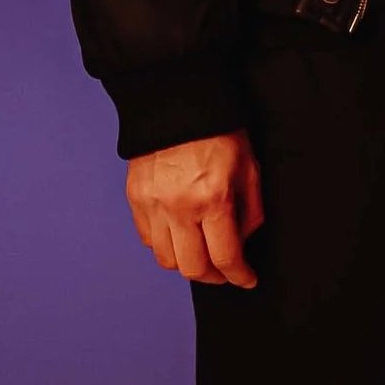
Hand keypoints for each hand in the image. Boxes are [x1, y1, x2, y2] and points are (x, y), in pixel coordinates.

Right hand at [126, 132, 263, 287]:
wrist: (177, 104)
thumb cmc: (220, 134)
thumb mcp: (249, 170)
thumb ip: (249, 213)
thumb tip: (241, 244)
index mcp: (212, 198)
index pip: (224, 257)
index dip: (239, 276)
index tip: (247, 279)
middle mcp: (178, 207)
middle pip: (192, 268)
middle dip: (214, 277)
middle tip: (225, 272)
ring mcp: (152, 204)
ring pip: (166, 259)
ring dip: (187, 264)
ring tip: (202, 255)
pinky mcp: (135, 198)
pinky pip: (148, 239)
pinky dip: (165, 246)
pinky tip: (180, 236)